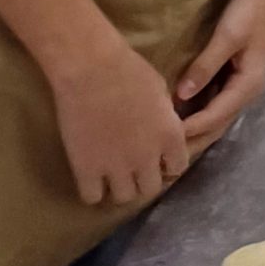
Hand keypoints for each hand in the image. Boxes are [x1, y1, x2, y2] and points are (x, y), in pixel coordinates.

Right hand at [50, 32, 192, 207]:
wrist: (92, 68)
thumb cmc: (130, 69)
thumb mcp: (161, 92)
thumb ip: (165, 119)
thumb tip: (163, 132)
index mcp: (170, 136)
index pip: (178, 167)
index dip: (168, 162)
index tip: (160, 157)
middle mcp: (146, 158)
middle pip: (150, 188)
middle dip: (145, 178)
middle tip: (135, 167)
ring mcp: (115, 167)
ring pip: (124, 198)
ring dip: (120, 186)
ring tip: (113, 173)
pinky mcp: (86, 170)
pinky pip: (92, 197)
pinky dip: (93, 190)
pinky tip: (92, 175)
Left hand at [174, 0, 264, 154]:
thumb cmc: (251, 9)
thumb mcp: (228, 36)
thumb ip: (205, 66)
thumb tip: (181, 96)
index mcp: (248, 85)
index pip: (213, 119)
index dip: (187, 131)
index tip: (161, 140)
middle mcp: (246, 91)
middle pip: (215, 126)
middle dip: (190, 142)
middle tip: (159, 156)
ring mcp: (242, 84)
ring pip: (215, 117)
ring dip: (193, 131)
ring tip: (165, 145)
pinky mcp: (236, 75)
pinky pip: (214, 104)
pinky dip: (197, 114)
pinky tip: (179, 119)